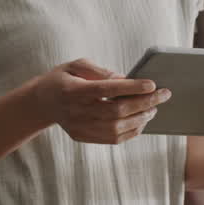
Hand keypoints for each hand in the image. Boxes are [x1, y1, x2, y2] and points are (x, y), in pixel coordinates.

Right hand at [38, 58, 170, 143]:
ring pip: (116, 128)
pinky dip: (131, 131)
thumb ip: (99, 70)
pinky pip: (112, 139)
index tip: (151, 84)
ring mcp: (79, 127)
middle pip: (116, 111)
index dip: (130, 88)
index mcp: (73, 90)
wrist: (41, 102)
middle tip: (162, 95)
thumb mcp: (75, 65)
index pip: (106, 90)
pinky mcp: (83, 137)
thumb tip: (124, 79)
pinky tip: (142, 121)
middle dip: (143, 103)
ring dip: (140, 119)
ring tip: (154, 108)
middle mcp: (76, 111)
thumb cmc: (63, 79)